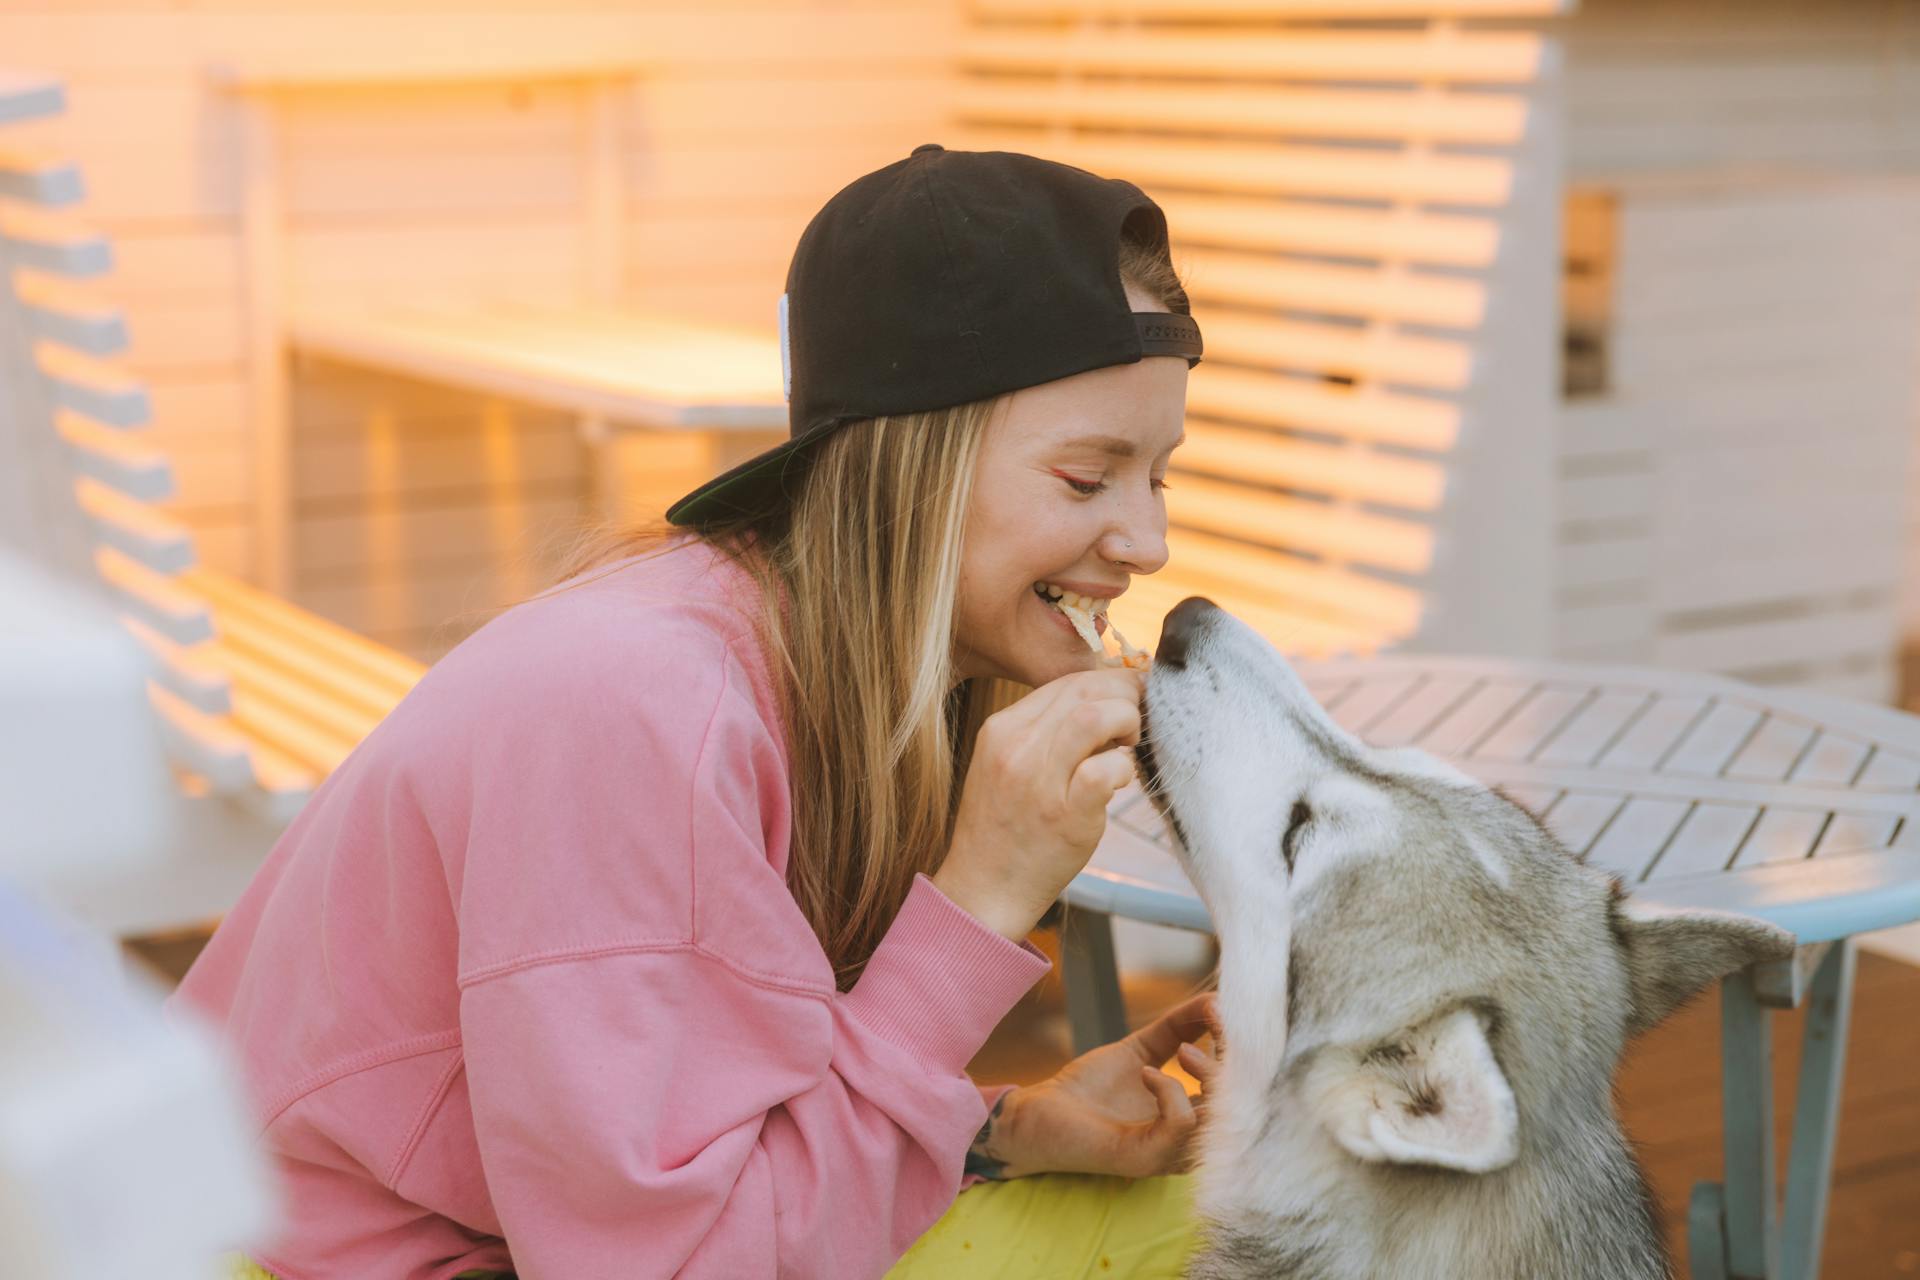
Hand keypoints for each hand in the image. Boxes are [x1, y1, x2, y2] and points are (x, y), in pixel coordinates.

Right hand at [935, 666, 1146, 940]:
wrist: (985, 889)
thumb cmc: (1005, 828)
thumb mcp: (1006, 765)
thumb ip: (1045, 732)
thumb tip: (1102, 701)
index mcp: (1000, 729)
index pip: (1063, 683)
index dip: (1105, 682)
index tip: (1124, 696)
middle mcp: (1016, 748)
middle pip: (1082, 691)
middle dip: (1122, 695)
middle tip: (1136, 719)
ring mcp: (1039, 781)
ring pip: (1095, 717)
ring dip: (1126, 722)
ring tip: (1128, 744)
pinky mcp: (1065, 814)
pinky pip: (1106, 768)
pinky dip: (1122, 768)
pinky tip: (1119, 781)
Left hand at [974, 993, 1220, 1179]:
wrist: (1039, 1110)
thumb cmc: (1088, 1088)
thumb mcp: (1140, 1050)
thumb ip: (1178, 1029)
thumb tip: (1215, 1000)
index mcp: (1191, 1120)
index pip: (1241, 1095)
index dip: (1242, 1055)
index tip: (1225, 1015)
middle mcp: (1186, 1142)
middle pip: (1240, 1109)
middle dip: (1235, 1063)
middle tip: (1215, 1027)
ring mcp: (1168, 1153)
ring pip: (1219, 1120)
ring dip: (1211, 1076)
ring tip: (1184, 1051)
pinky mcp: (1144, 1158)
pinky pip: (1182, 1126)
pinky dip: (1171, 1090)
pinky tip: (1148, 1073)